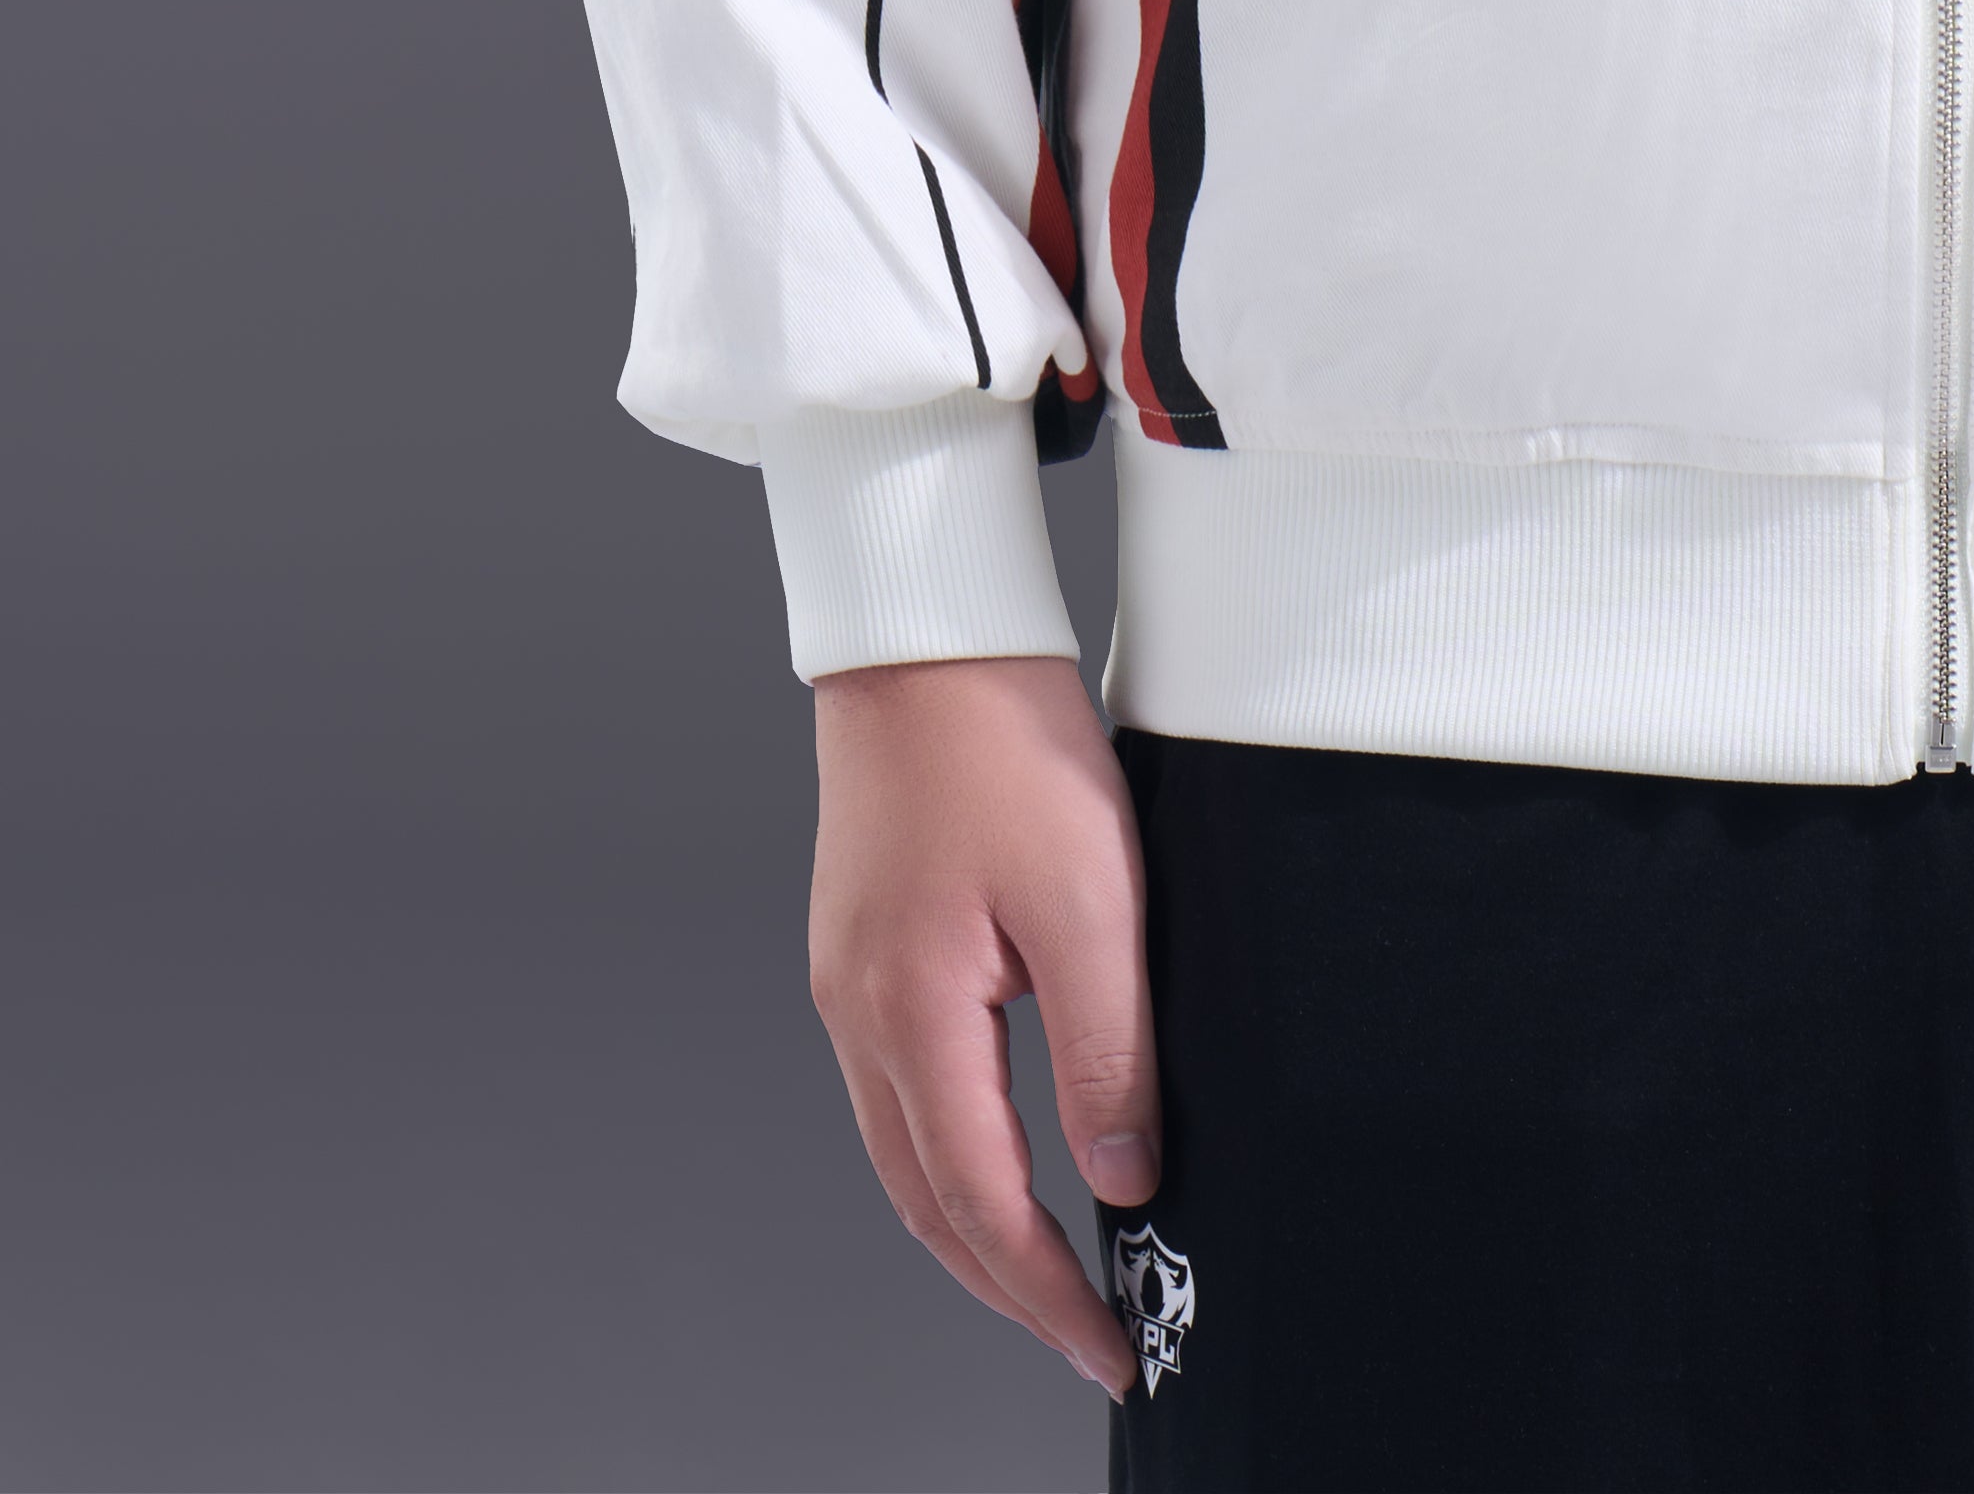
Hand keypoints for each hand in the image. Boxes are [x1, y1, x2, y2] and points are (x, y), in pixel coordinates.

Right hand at [807, 649, 1158, 1407]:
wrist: (926, 626)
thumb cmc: (1006, 738)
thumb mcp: (1091, 898)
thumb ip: (1107, 1052)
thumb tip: (1123, 1179)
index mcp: (910, 1016)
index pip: (982, 1206)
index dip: (1047, 1292)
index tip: (1109, 1346)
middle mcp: (858, 1014)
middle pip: (926, 1201)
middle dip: (1006, 1285)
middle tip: (1084, 1335)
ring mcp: (849, 979)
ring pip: (905, 1150)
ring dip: (974, 1225)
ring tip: (1048, 1272)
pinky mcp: (862, 943)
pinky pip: (899, 1088)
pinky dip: (951, 1150)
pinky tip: (998, 1150)